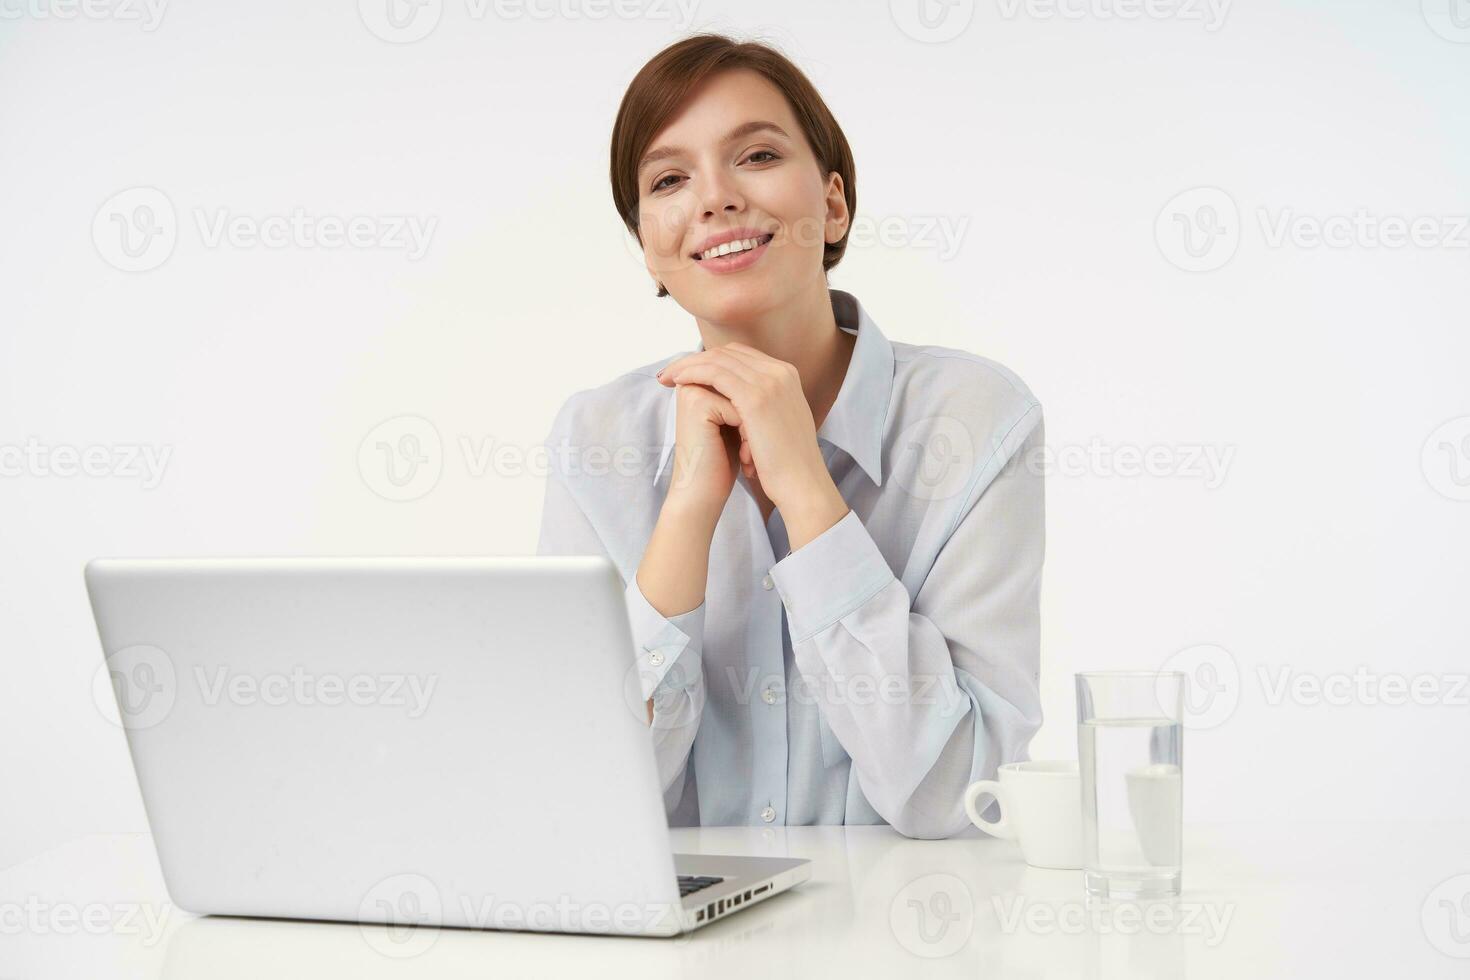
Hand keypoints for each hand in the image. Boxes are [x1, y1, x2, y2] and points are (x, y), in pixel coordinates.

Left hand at [658, 343, 848, 547]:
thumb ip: (764, 405)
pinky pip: (716, 374)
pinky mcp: (756, 397)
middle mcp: (781, 372)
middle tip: (672, 370)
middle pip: (729, 353)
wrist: (802, 485)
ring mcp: (770, 382)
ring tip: (668, 376)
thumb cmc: (787, 463)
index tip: (690, 371)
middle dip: (697, 359)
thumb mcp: (778, 423)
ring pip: (719, 360)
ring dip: (689, 364)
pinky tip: (677, 380)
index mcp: (787, 376)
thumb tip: (739, 405)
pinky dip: (693, 373)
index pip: (742, 355)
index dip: (713, 360)